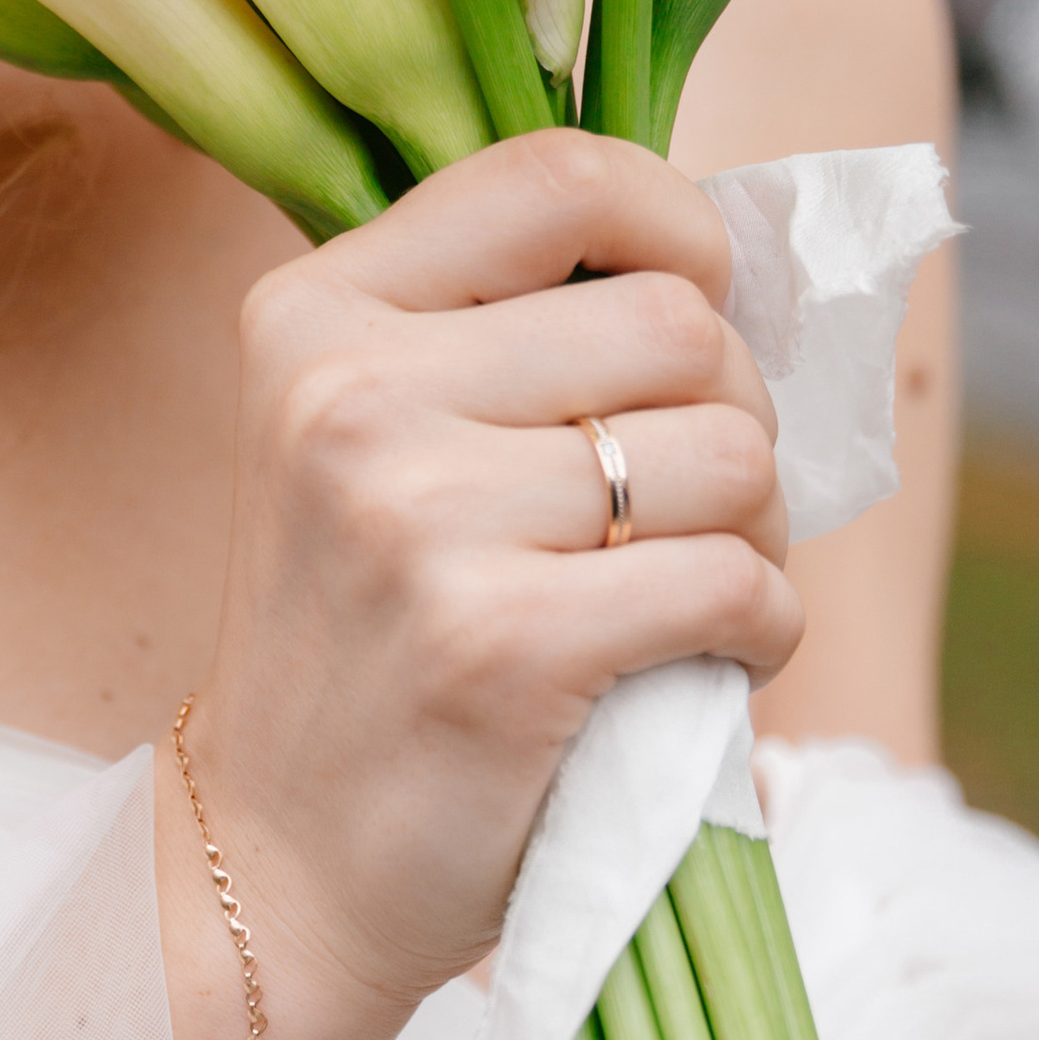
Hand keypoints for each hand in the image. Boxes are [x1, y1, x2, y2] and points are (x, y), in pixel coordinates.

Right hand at [192, 129, 798, 1028]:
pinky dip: (760, 628)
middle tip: (685, 500)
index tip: (698, 301)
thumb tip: (722, 262)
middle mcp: (350, 394)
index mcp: (317, 314)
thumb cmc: (366, 639)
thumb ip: (501, 328)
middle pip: (678, 323)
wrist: (278, 865)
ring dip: (758, 531)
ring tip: (683, 587)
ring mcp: (419, 518)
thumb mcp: (365, 436)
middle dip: (735, 412)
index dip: (680, 225)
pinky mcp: (503, 643)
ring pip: (731, 451)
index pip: (559, 174)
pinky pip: (738, 581)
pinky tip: (696, 663)